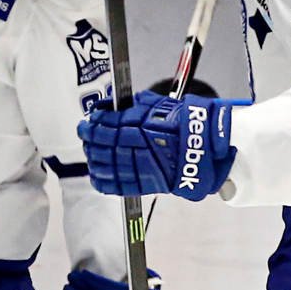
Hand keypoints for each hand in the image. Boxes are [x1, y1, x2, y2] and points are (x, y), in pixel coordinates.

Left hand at [77, 90, 235, 200]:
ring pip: (102, 165)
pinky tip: (97, 174)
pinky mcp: (142, 183)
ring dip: (93, 158)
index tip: (89, 121)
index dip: (92, 122)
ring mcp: (136, 166)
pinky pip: (114, 185)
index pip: (103, 124)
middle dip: (89, 139)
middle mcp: (133, 146)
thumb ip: (129, 105)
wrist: (204, 147)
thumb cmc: (182, 123)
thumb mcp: (154, 105)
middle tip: (86, 134)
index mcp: (136, 125)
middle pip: (99, 144)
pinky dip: (101, 180)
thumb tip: (107, 105)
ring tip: (91, 152)